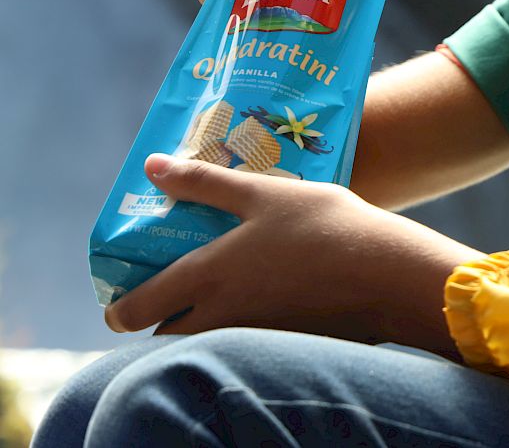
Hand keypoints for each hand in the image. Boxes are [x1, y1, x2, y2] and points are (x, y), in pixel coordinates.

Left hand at [104, 154, 479, 359]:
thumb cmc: (326, 226)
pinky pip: (246, 343)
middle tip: (168, 296)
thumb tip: (154, 166)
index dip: (121, 309)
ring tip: (216, 294)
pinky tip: (267, 298)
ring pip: (207, 341)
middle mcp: (223, 314)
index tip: (119, 304)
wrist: (389, 273)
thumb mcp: (264, 193)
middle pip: (167, 336)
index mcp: (209, 275)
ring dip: (199, 326)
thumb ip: (205, 183)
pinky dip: (241, 329)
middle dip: (159, 321)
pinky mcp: (288, 343)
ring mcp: (256, 334)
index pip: (139, 309)